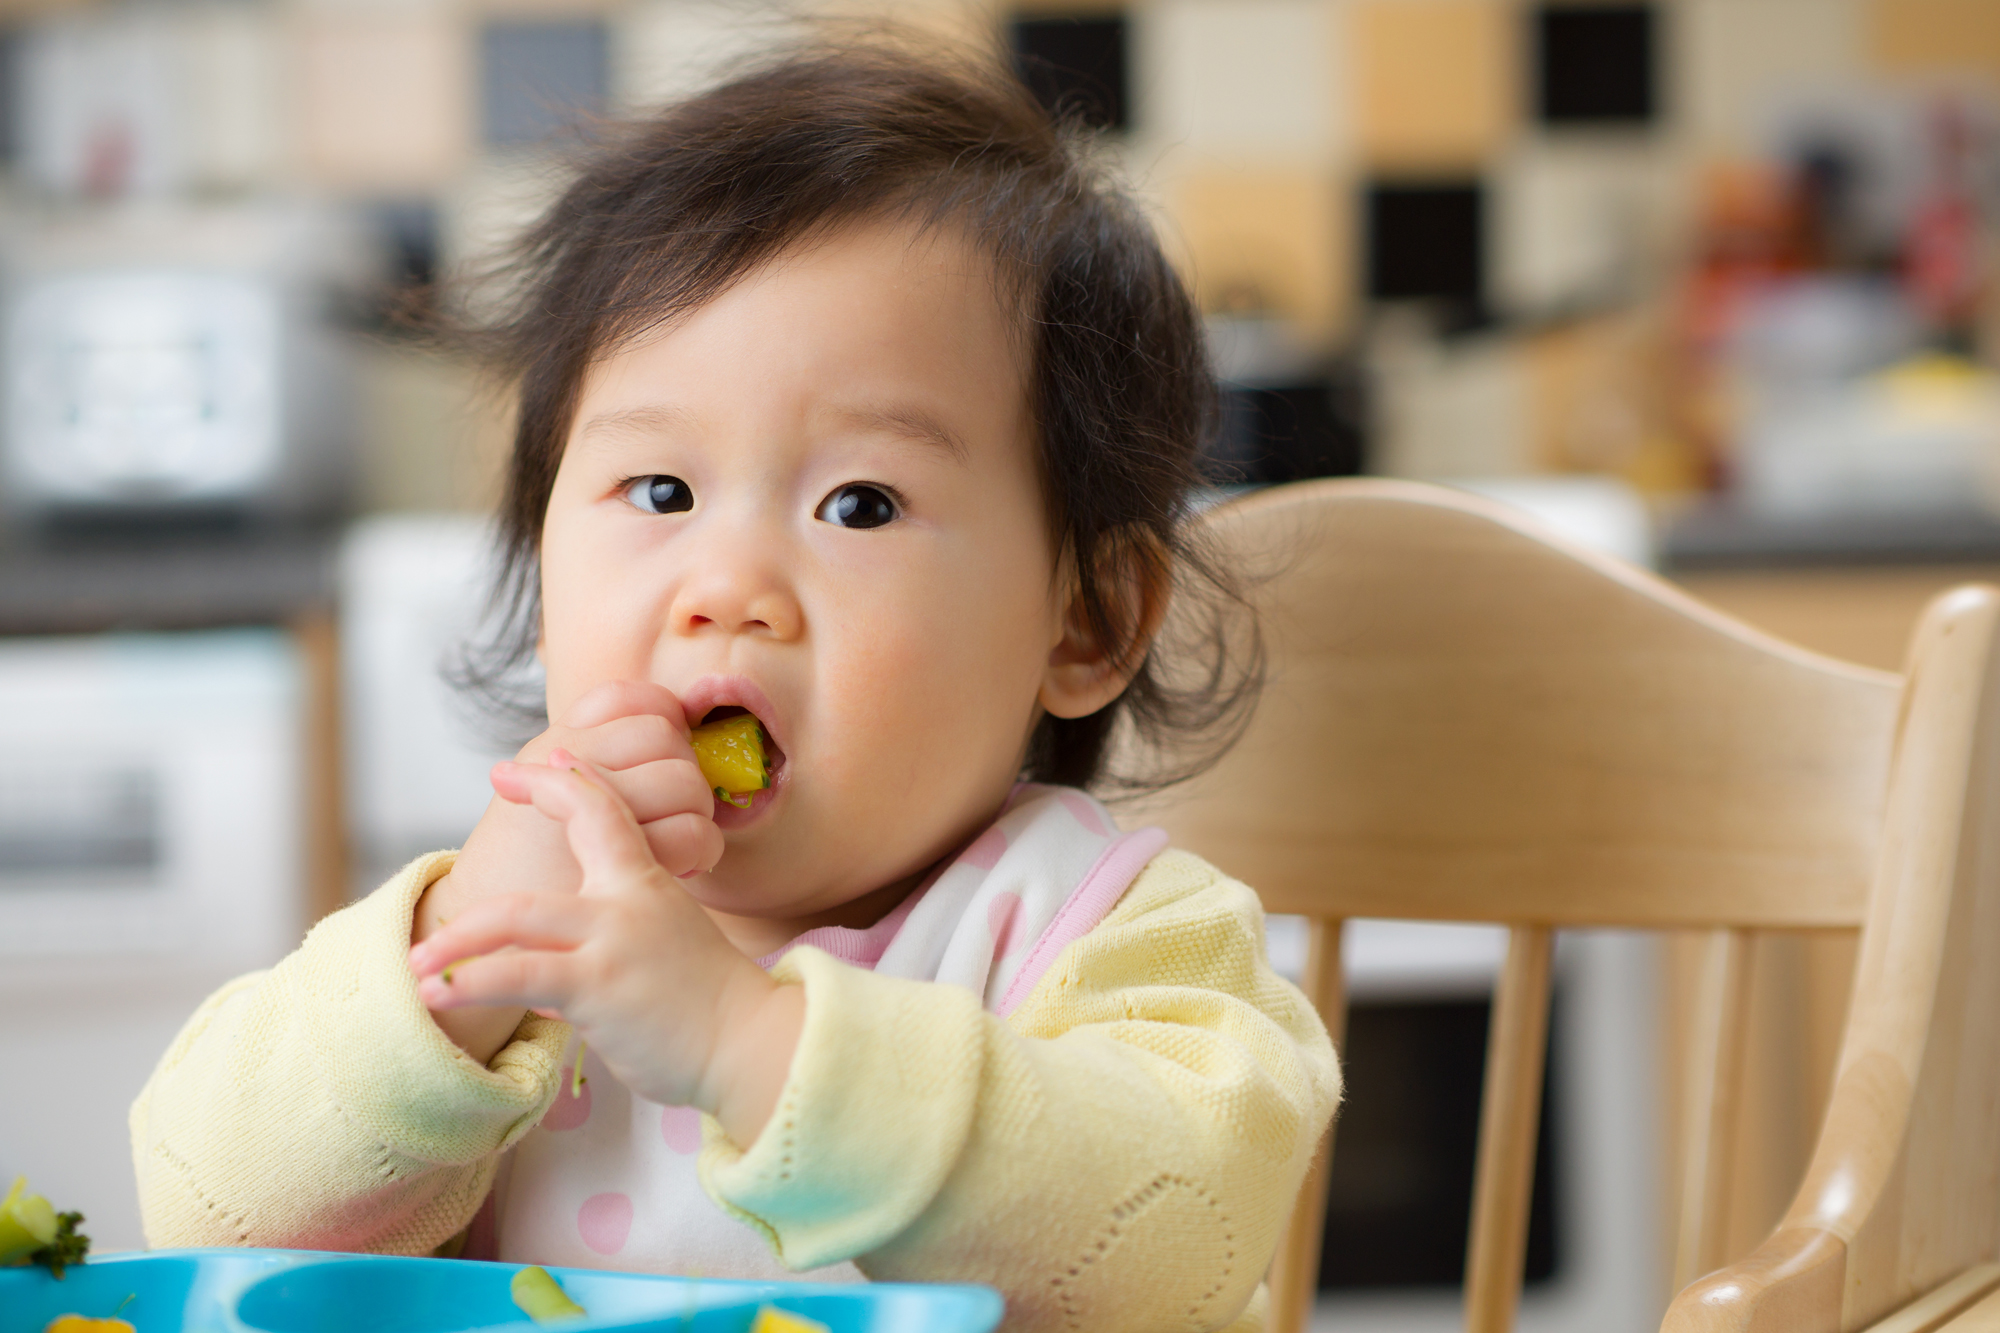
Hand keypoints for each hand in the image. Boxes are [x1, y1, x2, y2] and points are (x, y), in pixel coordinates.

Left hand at [414, 682, 724, 1063]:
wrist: (751, 1044)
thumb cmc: (710, 1007)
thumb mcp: (664, 953)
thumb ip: (602, 956)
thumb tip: (542, 991)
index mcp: (648, 883)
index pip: (605, 807)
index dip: (563, 778)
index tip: (525, 766)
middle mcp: (629, 899)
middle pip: (568, 831)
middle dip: (519, 812)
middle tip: (468, 832)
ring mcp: (612, 938)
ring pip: (516, 914)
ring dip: (456, 938)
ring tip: (417, 960)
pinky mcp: (598, 985)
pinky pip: (518, 975)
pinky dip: (469, 981)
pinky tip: (437, 994)